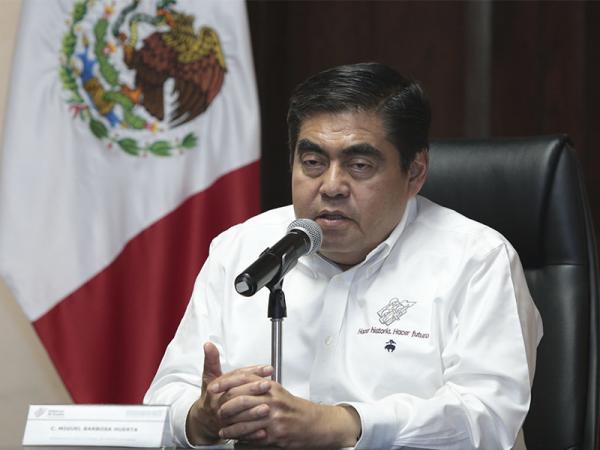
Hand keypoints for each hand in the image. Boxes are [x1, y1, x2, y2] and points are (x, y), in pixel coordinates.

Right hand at [185, 342, 272, 444]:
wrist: (202, 419)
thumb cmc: (210, 396)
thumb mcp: (209, 376)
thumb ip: (211, 360)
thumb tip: (208, 344)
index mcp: (214, 389)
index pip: (234, 378)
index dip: (251, 372)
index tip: (267, 368)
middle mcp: (218, 404)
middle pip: (235, 396)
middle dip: (252, 390)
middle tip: (267, 385)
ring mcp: (223, 419)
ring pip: (238, 416)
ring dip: (253, 413)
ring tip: (267, 407)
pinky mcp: (228, 432)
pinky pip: (240, 434)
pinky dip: (252, 433)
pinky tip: (264, 430)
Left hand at [215, 379, 361, 448]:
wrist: (314, 423)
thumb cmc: (294, 408)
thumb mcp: (277, 392)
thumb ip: (259, 386)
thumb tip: (239, 383)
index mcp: (270, 386)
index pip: (243, 379)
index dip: (225, 383)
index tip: (213, 387)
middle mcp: (271, 399)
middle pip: (240, 400)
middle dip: (224, 406)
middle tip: (215, 411)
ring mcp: (273, 417)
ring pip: (244, 421)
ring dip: (230, 427)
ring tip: (221, 431)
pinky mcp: (275, 433)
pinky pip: (253, 436)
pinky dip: (242, 438)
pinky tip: (235, 439)